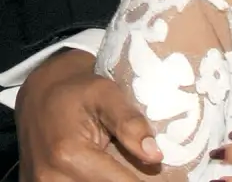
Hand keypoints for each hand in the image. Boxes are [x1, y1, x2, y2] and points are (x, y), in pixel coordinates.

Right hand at [15, 50, 159, 181]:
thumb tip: (155, 156)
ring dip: (110, 180)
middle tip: (148, 169)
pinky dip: (94, 180)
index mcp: (69, 155)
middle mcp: (51, 177)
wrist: (40, 93)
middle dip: (130, 179)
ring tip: (128, 167)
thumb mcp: (107, 94)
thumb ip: (130, 123)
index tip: (161, 170)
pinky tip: (109, 170)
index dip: (145, 180)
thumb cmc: (77, 90)